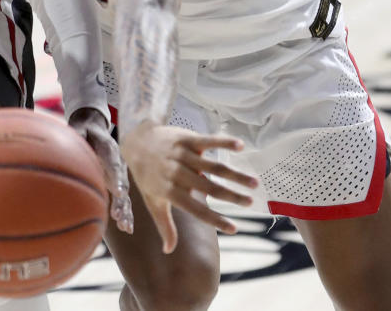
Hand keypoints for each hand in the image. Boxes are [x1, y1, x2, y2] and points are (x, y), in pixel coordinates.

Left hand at [67, 107, 132, 233]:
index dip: (117, 178)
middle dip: (121, 201)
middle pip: (122, 184)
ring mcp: (119, 174)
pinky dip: (125, 213)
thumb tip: (71, 136)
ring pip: (125, 195)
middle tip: (118, 215)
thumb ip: (78, 133)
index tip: (118, 191)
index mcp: (110, 149)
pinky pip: (123, 200)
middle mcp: (118, 163)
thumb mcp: (80, 128)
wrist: (94, 128)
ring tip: (124, 226)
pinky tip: (126, 228)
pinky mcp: (116, 183)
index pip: (115, 165)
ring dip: (125, 211)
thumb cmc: (85, 129)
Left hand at [119, 121, 258, 253]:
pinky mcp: (186, 138)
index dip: (215, 220)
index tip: (235, 229)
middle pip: (208, 187)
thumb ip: (164, 225)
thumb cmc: (147, 177)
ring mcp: (181, 155)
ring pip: (212, 166)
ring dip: (235, 174)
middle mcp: (176, 173)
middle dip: (231, 196)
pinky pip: (207, 140)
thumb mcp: (153, 202)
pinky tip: (241, 146)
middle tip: (251, 203)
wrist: (136, 142)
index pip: (195, 210)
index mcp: (169, 191)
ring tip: (254, 183)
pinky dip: (224, 142)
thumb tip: (168, 251)